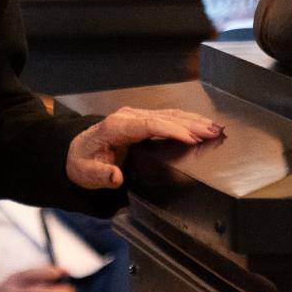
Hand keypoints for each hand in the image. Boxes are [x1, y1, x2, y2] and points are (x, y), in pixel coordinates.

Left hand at [67, 106, 222, 189]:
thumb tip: (115, 176)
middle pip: (164, 117)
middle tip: (214, 133)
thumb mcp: (86, 173)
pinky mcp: (141, 120)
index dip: (172, 130)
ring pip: (169, 115)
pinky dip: (187, 120)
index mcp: (116, 127)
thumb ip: (101, 175)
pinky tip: (202, 125)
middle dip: (191, 125)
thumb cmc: (82, 162)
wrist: (76, 152)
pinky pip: (167, 117)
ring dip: (193, 121)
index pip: (148, 125)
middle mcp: (127, 117)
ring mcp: (135, 116)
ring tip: (215, 128)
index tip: (192, 138)